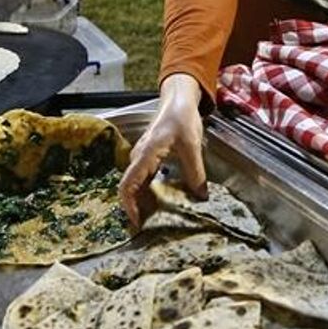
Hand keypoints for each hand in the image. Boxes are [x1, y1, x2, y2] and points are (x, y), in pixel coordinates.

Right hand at [118, 75, 207, 229]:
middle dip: (136, 209)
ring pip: (137, 186)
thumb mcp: (192, 145)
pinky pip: (144, 180)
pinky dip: (150, 193)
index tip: (137, 222)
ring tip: (156, 220)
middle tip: (149, 229)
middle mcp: (139, 158)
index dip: (129, 205)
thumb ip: (195, 172)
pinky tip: (163, 203)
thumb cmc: (182, 117)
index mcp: (145, 155)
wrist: (178, 99)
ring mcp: (143, 158)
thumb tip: (200, 197)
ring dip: (143, 203)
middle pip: (130, 189)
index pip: (128, 184)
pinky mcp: (149, 159)